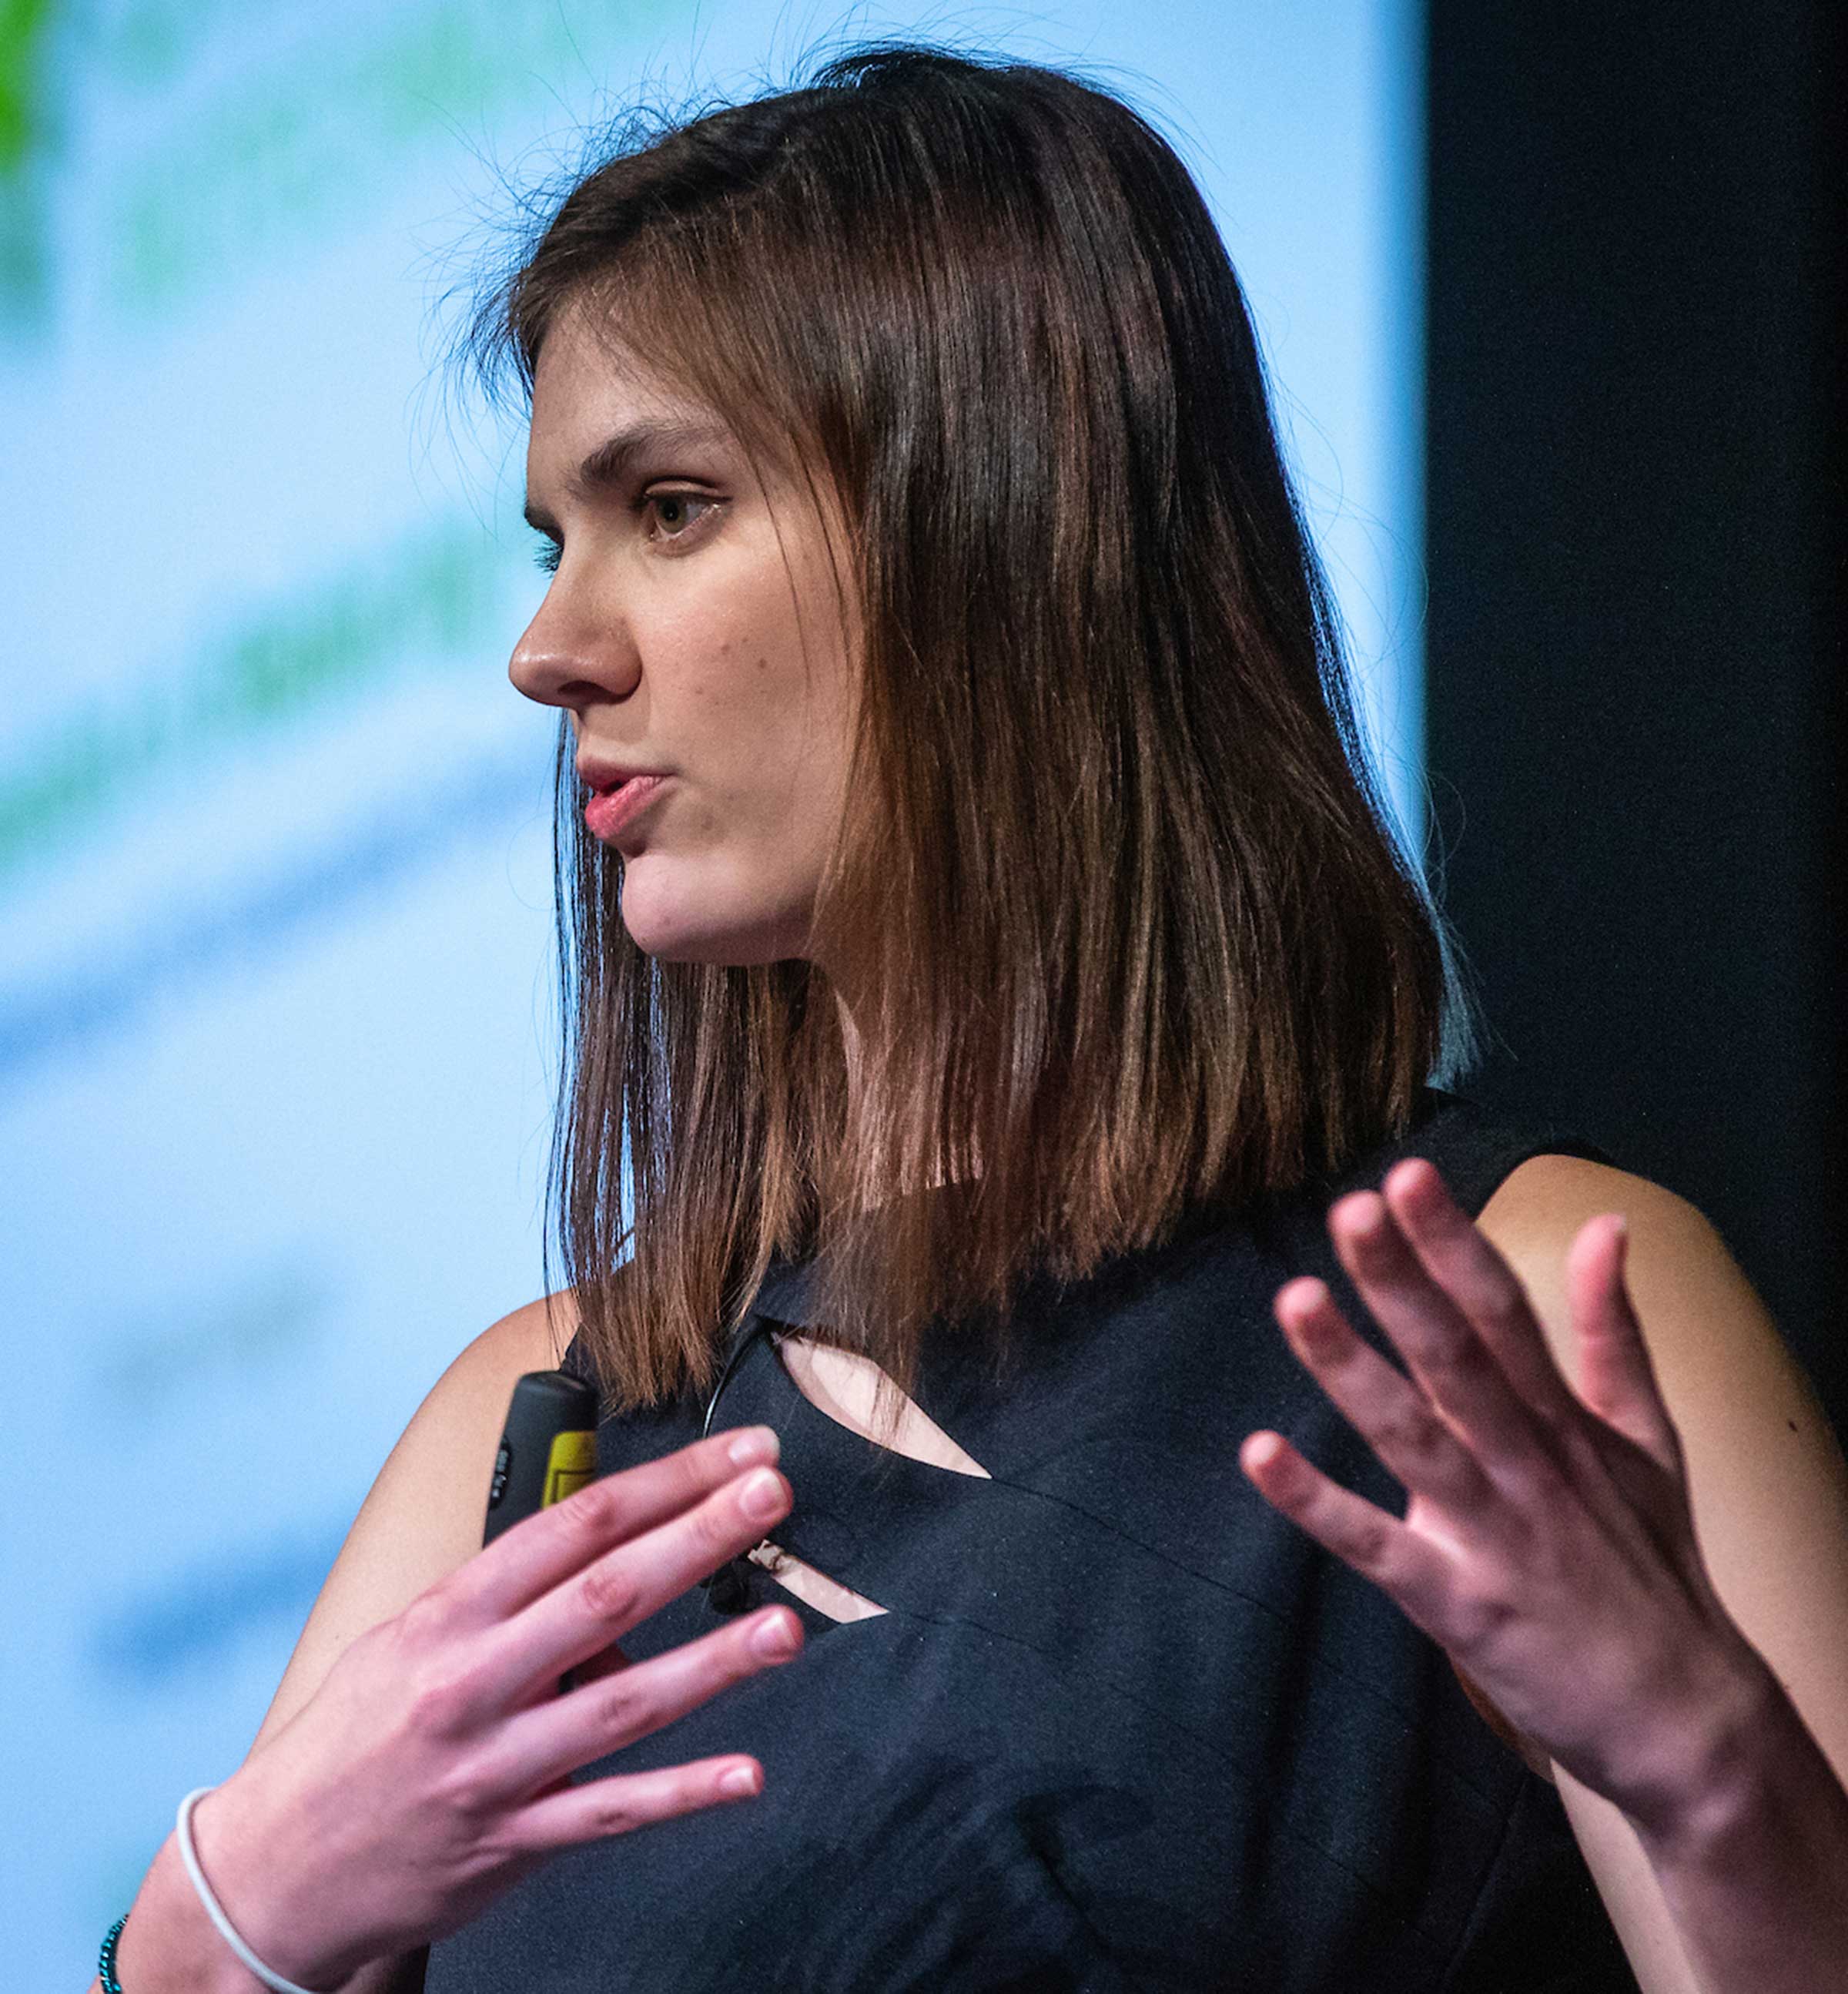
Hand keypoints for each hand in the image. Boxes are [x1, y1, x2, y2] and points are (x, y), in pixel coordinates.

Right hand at [186, 1427, 802, 1989]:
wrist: (274, 1867)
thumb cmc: (354, 1735)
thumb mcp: (409, 1638)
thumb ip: (508, 1602)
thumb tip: (611, 1563)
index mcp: (449, 1615)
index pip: (574, 1526)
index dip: (663, 1483)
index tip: (733, 1455)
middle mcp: (472, 1682)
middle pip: (605, 1595)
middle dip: (697, 1537)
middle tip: (770, 1495)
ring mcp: (495, 1765)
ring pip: (621, 1705)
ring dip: (713, 1663)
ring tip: (785, 1627)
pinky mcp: (512, 1841)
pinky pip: (611, 1811)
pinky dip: (682, 1791)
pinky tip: (746, 1771)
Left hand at [1239, 1159, 1778, 1836]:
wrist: (1687, 1723)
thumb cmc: (1652, 1564)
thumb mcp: (1649, 1440)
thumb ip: (1613, 1331)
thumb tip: (1607, 1226)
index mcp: (1564, 1420)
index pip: (1504, 1311)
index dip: (1454, 1243)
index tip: (1407, 1176)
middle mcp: (1530, 1465)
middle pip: (1458, 1358)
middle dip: (1402, 1281)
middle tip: (1350, 1208)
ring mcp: (1496, 1536)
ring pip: (1416, 1440)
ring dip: (1352, 1371)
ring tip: (1293, 1299)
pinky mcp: (1462, 1605)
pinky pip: (1381, 1549)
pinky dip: (1321, 1505)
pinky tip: (1260, 1456)